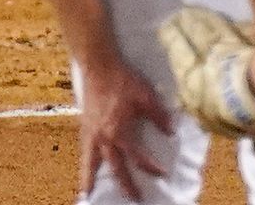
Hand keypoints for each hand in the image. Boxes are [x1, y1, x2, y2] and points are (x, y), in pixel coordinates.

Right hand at [79, 56, 173, 202]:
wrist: (98, 64)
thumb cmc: (122, 79)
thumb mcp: (146, 96)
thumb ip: (159, 116)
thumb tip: (170, 132)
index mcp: (119, 132)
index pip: (137, 157)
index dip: (151, 167)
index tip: (163, 173)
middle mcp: (103, 137)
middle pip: (115, 167)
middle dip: (126, 185)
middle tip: (135, 199)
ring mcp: (91, 132)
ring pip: (90, 162)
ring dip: (90, 178)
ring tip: (88, 193)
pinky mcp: (84, 125)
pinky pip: (84, 149)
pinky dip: (84, 161)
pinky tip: (86, 166)